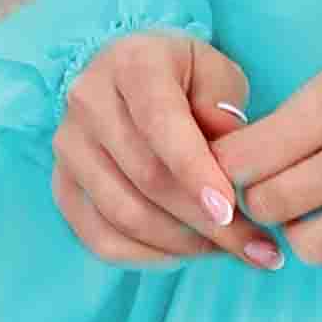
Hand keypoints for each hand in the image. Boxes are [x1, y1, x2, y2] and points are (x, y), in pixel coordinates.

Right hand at [51, 25, 269, 266]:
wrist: (132, 78)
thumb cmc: (185, 79)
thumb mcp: (218, 73)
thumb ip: (225, 107)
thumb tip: (228, 159)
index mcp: (132, 65)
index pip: (161, 124)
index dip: (195, 173)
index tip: (230, 212)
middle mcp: (89, 102)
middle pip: (147, 178)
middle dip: (207, 222)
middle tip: (257, 247)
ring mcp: (69, 147)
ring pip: (125, 215)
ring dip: (184, 244)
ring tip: (231, 250)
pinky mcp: (63, 186)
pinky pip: (101, 239)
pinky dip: (149, 257)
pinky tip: (188, 254)